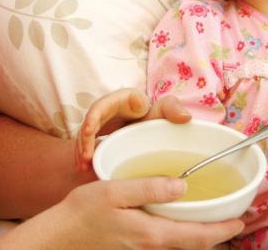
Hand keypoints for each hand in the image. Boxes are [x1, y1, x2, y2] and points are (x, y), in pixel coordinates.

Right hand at [0, 177, 243, 249]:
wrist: (55, 240)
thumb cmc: (80, 214)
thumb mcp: (113, 191)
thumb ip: (149, 188)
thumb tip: (183, 185)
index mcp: (151, 234)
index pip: (198, 236)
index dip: (223, 230)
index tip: (242, 221)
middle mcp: (150, 248)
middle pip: (194, 244)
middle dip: (217, 235)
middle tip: (235, 221)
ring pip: (181, 246)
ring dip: (200, 236)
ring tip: (214, 220)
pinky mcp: (132, 249)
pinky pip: (166, 244)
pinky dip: (182, 236)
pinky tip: (179, 222)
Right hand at [75, 88, 190, 171]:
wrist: (145, 131)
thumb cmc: (154, 118)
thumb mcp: (162, 112)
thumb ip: (171, 109)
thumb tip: (186, 118)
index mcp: (125, 100)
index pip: (110, 101)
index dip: (97, 114)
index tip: (91, 129)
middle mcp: (110, 107)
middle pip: (92, 117)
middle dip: (86, 135)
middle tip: (85, 154)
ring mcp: (101, 120)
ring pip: (86, 132)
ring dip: (82, 148)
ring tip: (82, 165)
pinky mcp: (96, 135)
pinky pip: (85, 143)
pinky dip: (83, 155)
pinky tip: (82, 168)